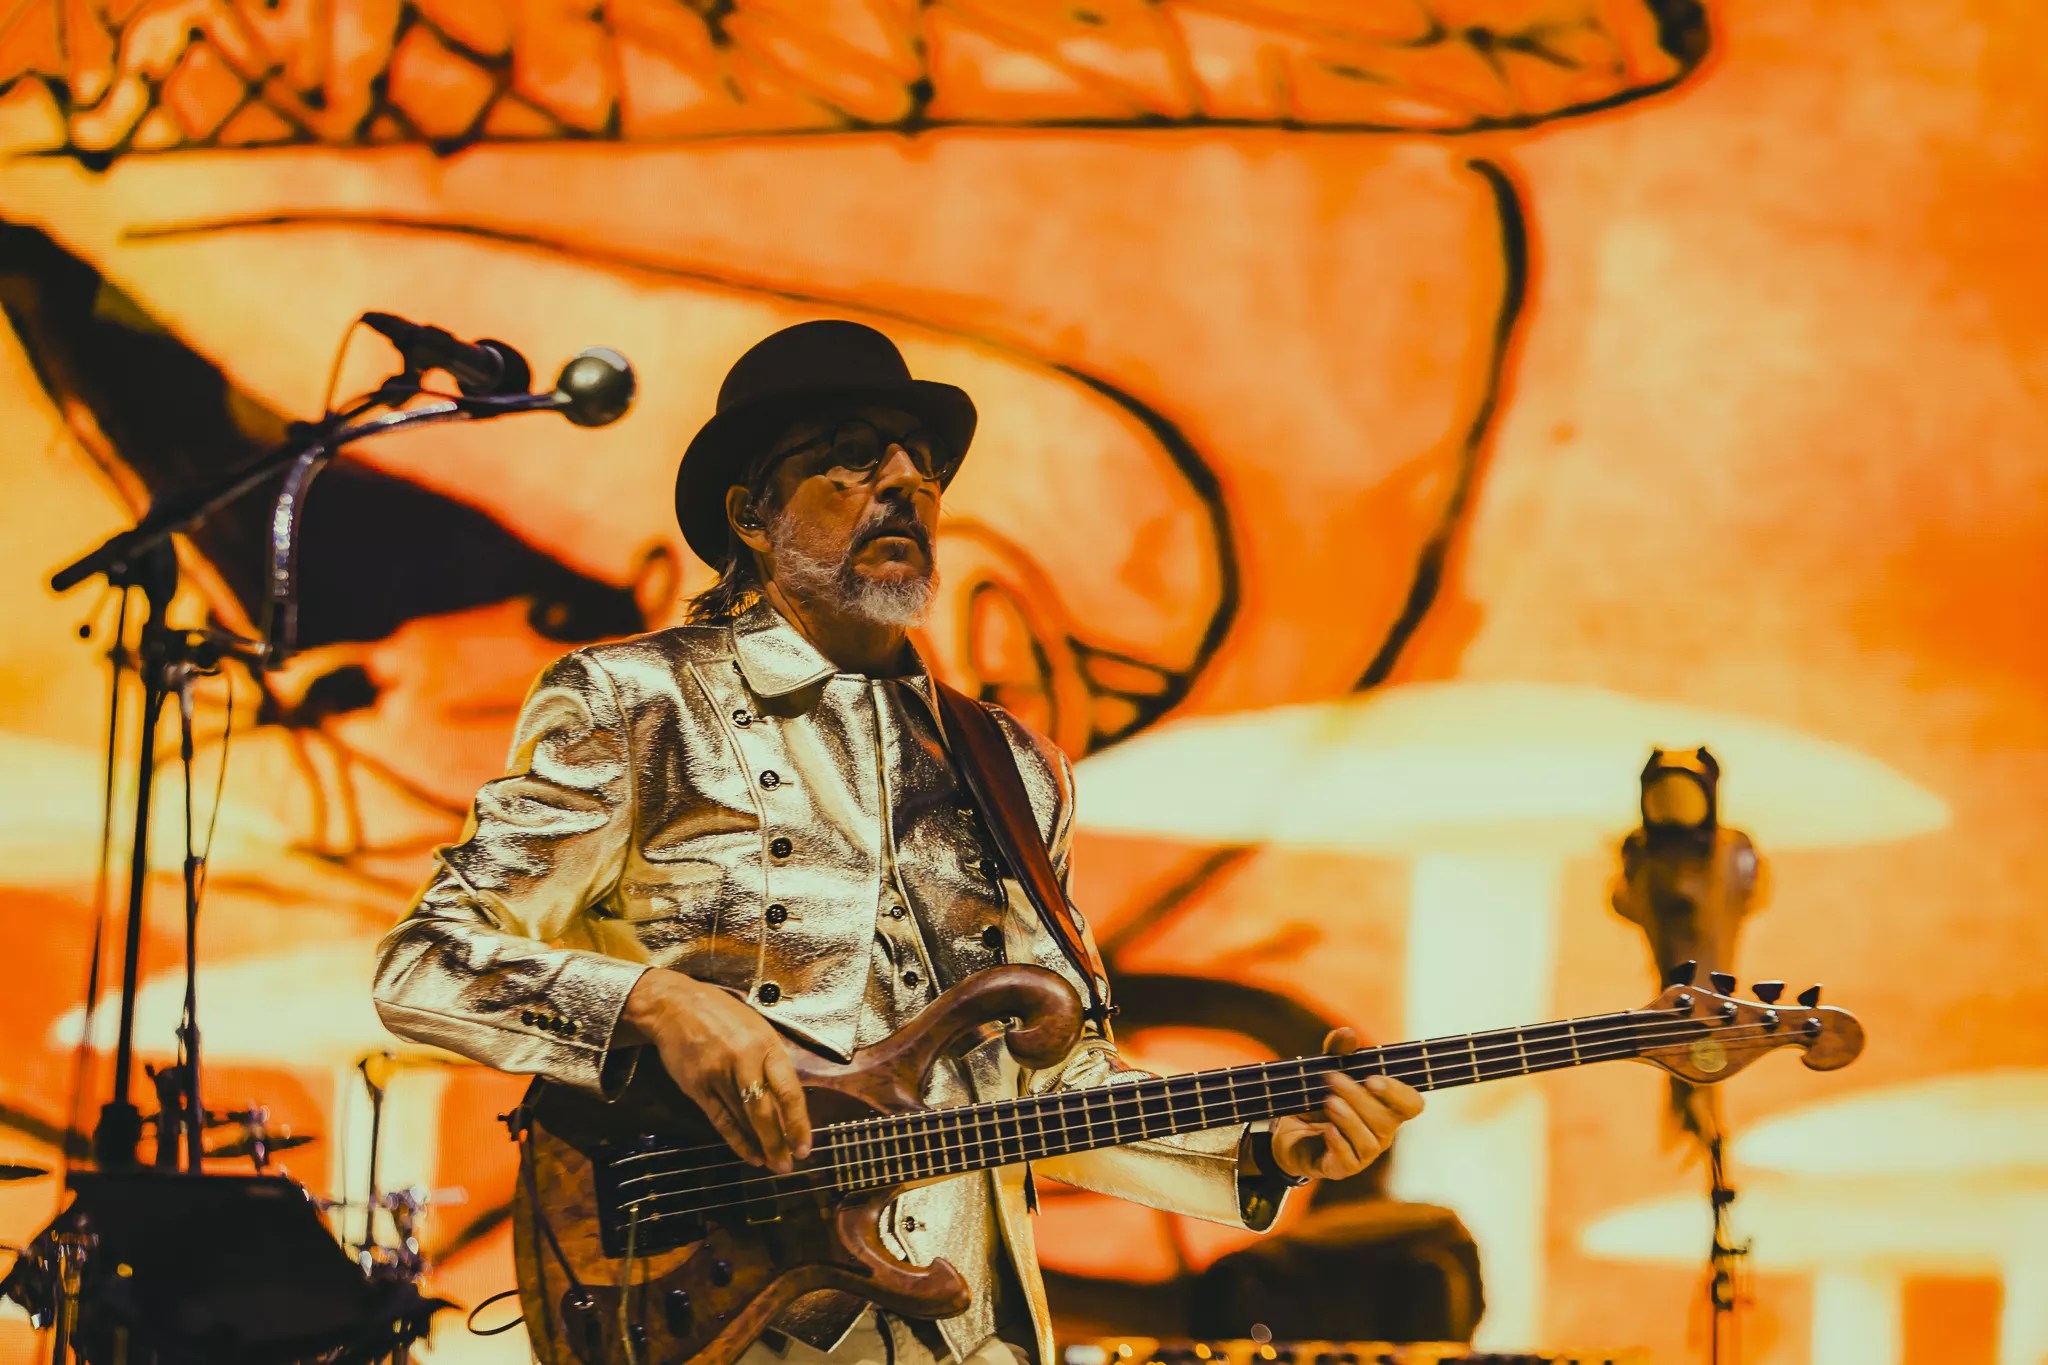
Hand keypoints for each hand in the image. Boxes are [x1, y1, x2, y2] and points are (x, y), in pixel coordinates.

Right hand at [621, 969, 812, 1172]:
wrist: (674, 1006)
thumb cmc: (723, 1015)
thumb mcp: (757, 1028)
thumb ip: (772, 1060)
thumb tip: (789, 1099)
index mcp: (765, 1045)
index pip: (787, 1090)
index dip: (797, 1122)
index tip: (805, 1146)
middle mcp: (743, 1061)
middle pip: (763, 1110)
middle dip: (778, 1141)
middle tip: (788, 1165)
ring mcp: (717, 1075)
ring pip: (742, 1118)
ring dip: (759, 1146)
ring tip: (773, 1164)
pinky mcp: (697, 1087)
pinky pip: (720, 1119)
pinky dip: (736, 1140)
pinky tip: (749, 1154)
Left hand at [1267, 1027, 1423, 1181]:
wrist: (1288, 1130)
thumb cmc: (1319, 1098)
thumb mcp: (1326, 1070)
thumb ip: (1338, 1051)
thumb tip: (1348, 1032)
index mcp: (1386, 1107)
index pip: (1412, 1105)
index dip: (1398, 1092)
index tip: (1373, 1078)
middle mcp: (1381, 1133)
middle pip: (1386, 1120)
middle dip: (1359, 1097)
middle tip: (1332, 1078)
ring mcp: (1363, 1153)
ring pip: (1369, 1142)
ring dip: (1349, 1119)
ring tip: (1328, 1101)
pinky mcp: (1342, 1168)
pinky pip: (1349, 1161)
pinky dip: (1339, 1143)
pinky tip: (1327, 1129)